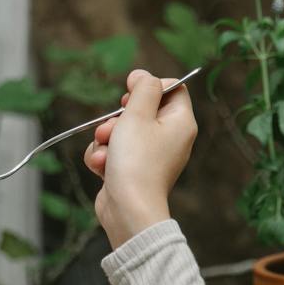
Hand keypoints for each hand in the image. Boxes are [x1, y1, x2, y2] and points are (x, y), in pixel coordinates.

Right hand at [84, 67, 200, 247]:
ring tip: (106, 152)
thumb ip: (142, 89)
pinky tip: (103, 166)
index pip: (172, 88)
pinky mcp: (133, 171)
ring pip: (122, 132)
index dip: (148, 86)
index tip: (129, 92)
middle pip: (142, 110)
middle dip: (118, 117)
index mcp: (181, 122)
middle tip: (112, 126)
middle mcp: (170, 138)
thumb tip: (142, 75)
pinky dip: (104, 157)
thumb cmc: (137, 162)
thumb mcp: (137, 114)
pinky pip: (114, 152)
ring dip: (106, 139)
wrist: (128, 209)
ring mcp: (151, 156)